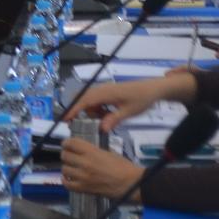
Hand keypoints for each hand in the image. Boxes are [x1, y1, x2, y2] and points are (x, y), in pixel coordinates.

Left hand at [60, 138, 144, 199]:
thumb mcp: (107, 152)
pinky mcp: (84, 189)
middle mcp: (85, 163)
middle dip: (66, 154)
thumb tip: (80, 150)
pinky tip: (69, 178)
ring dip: (67, 167)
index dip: (67, 143)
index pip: (71, 143)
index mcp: (92, 151)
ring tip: (72, 167)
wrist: (131, 183)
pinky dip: (66, 181)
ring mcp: (83, 177)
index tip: (66, 144)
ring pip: (64, 169)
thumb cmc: (123, 167)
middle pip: (65, 155)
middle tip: (69, 155)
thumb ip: (92, 150)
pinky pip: (67, 184)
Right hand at [61, 72, 191, 132]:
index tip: (65, 119)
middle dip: (81, 112)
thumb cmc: (142, 99)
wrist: (153, 89)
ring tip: (105, 121)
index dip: (73, 109)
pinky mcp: (109, 93)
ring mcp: (105, 90)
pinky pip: (97, 101)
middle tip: (84, 126)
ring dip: (92, 112)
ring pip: (90, 102)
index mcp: (106, 93)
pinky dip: (98, 109)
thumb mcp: (129, 112)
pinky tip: (108, 116)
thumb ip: (114, 119)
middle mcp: (103, 89)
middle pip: (84, 100)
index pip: (84, 100)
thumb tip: (101, 129)